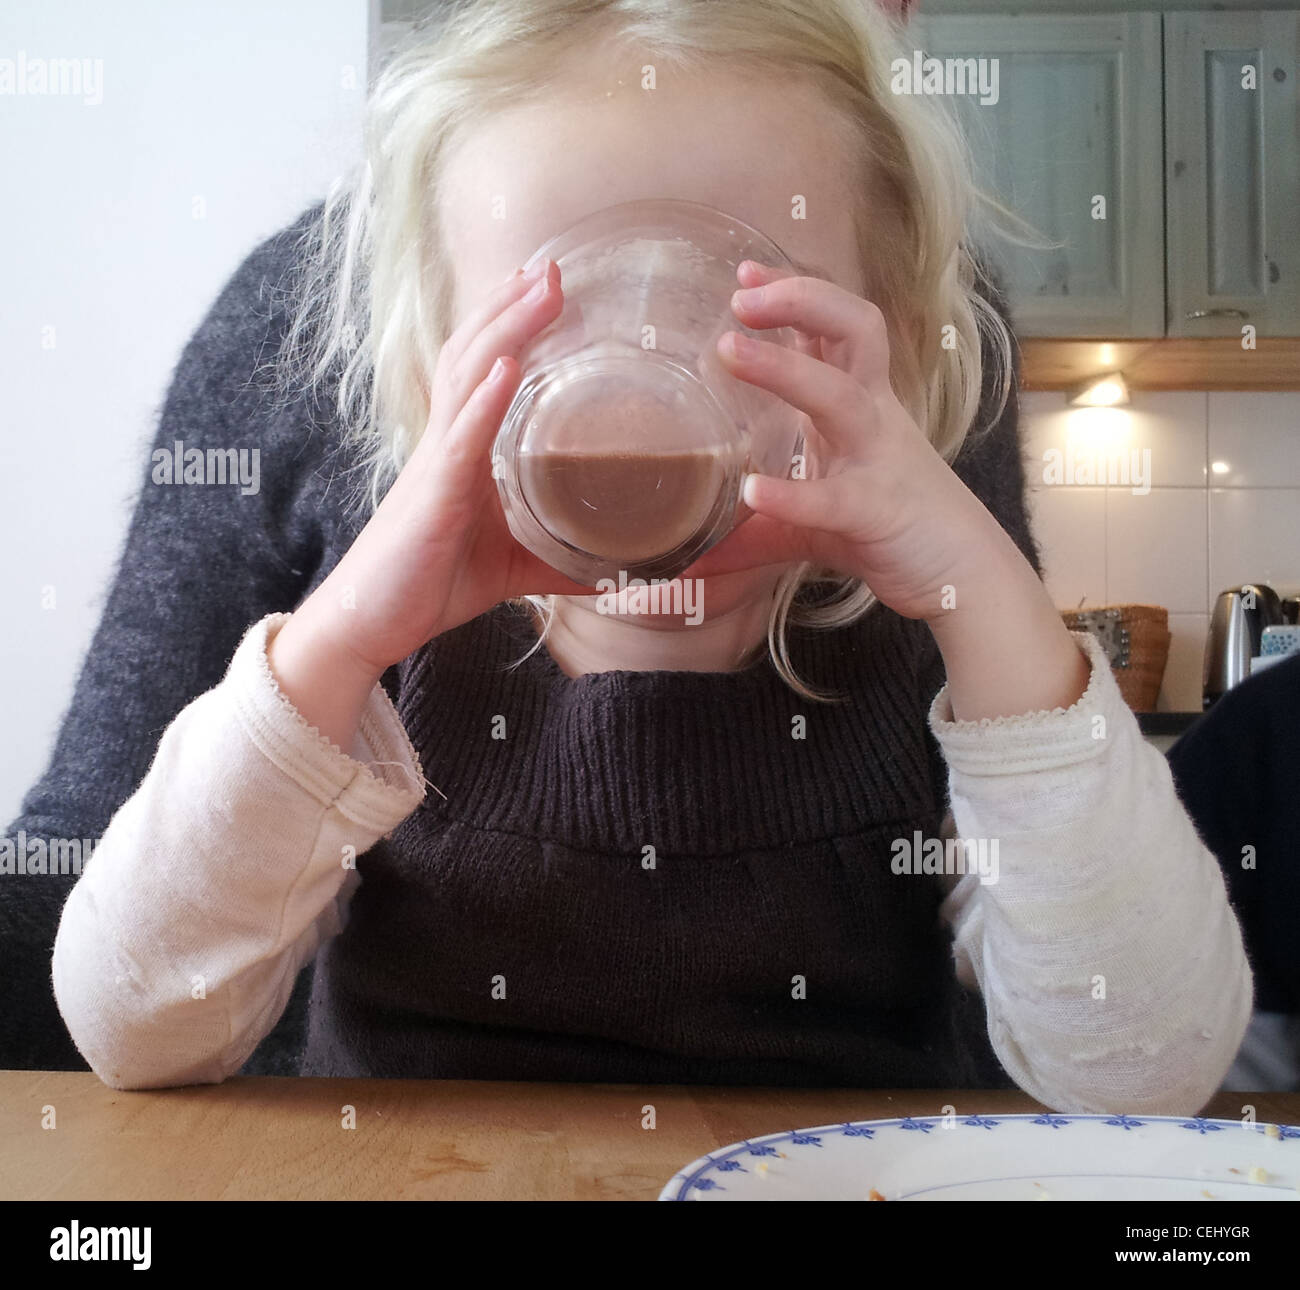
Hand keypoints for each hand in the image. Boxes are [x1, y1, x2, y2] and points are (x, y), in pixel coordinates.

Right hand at [286, 256, 594, 679]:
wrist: (370, 623)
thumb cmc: (431, 584)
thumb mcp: (513, 566)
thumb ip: (563, 560)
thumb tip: (622, 569)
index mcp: (463, 450)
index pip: (484, 367)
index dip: (511, 322)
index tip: (549, 283)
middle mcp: (446, 443)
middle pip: (475, 354)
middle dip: (511, 305)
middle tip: (554, 266)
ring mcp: (436, 464)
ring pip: (468, 379)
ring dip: (506, 330)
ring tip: (542, 291)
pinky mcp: (433, 496)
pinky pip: (460, 439)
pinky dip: (485, 401)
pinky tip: (509, 369)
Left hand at [686, 261, 1088, 719]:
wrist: (967, 577)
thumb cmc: (896, 533)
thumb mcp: (823, 516)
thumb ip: (768, 520)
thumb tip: (703, 547)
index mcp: (863, 406)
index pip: (834, 330)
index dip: (794, 295)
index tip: (745, 275)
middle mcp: (875, 418)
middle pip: (853, 331)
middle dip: (800, 301)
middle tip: (741, 296)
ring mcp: (881, 460)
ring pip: (841, 397)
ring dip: (784, 369)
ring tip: (729, 351)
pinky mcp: (879, 512)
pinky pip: (835, 497)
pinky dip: (794, 495)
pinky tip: (753, 491)